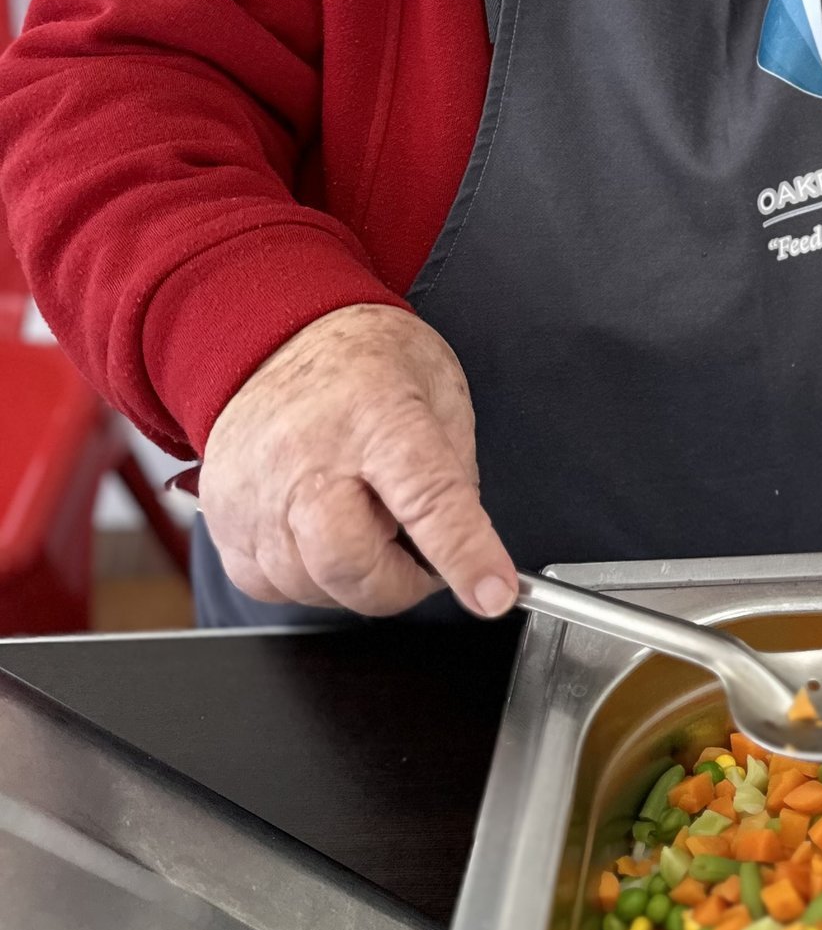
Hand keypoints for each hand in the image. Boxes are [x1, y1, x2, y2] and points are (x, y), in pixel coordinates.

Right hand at [199, 303, 518, 617]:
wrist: (274, 336)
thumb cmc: (362, 360)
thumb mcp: (439, 384)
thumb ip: (457, 465)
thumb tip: (466, 543)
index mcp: (375, 416)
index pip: (427, 498)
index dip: (464, 555)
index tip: (492, 593)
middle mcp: (306, 457)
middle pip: (350, 563)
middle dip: (399, 585)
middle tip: (421, 559)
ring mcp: (255, 493)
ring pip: (311, 587)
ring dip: (354, 580)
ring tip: (365, 521)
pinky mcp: (222, 521)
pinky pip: (270, 587)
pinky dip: (308, 579)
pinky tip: (321, 533)